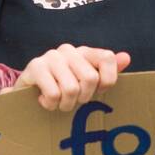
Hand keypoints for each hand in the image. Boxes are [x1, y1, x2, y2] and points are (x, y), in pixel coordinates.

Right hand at [12, 44, 130, 110]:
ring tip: (60, 103)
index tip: (98, 91)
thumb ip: (108, 71)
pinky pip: (53, 94)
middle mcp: (68, 50)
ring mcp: (51, 56)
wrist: (28, 91)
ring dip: (66, 104)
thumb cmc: (63, 87)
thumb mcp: (87, 81)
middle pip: (90, 78)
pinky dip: (51, 104)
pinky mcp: (35, 67)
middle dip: (84, 98)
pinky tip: (45, 101)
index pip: (107, 58)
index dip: (107, 80)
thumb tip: (126, 58)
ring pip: (71, 89)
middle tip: (75, 101)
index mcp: (85, 51)